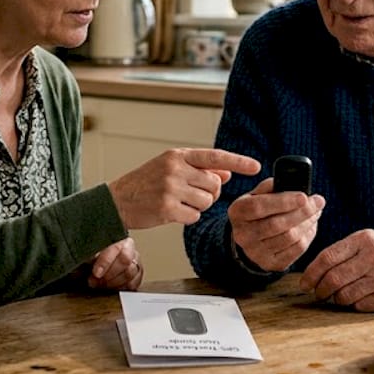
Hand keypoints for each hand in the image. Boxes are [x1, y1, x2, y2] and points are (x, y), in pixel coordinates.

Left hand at [88, 237, 142, 290]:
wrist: (98, 262)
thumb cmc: (93, 255)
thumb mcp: (88, 251)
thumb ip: (88, 253)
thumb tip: (84, 259)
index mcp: (118, 238)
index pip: (116, 248)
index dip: (105, 262)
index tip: (96, 273)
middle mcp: (129, 248)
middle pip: (126, 260)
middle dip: (109, 274)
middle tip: (96, 280)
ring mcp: (135, 262)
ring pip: (130, 273)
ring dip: (113, 283)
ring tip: (100, 285)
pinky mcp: (137, 275)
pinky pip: (134, 283)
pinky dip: (121, 288)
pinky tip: (111, 288)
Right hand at [109, 148, 260, 228]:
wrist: (117, 201)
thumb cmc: (146, 183)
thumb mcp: (171, 168)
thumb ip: (200, 169)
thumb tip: (227, 173)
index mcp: (177, 155)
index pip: (215, 156)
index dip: (238, 162)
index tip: (256, 166)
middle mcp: (175, 169)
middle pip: (213, 185)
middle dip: (208, 193)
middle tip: (190, 194)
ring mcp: (170, 189)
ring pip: (206, 202)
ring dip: (197, 206)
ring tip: (177, 201)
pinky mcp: (167, 209)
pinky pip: (194, 216)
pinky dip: (187, 217)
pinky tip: (171, 212)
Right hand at [229, 177, 323, 271]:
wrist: (250, 238)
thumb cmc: (258, 211)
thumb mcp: (256, 195)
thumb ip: (271, 187)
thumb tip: (292, 184)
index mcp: (237, 212)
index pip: (259, 206)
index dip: (283, 201)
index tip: (304, 196)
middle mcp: (243, 235)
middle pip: (277, 224)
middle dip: (302, 212)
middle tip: (318, 202)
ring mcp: (256, 252)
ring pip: (289, 237)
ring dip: (308, 223)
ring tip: (316, 212)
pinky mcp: (270, 263)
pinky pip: (296, 250)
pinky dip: (308, 236)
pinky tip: (311, 226)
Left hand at [299, 230, 373, 310]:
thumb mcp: (365, 240)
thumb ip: (341, 252)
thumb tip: (312, 274)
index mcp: (363, 239)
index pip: (327, 258)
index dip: (311, 273)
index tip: (304, 283)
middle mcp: (373, 257)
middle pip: (334, 279)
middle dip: (320, 290)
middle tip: (317, 293)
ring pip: (344, 295)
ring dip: (335, 298)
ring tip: (337, 294)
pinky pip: (358, 305)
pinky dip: (352, 304)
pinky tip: (356, 296)